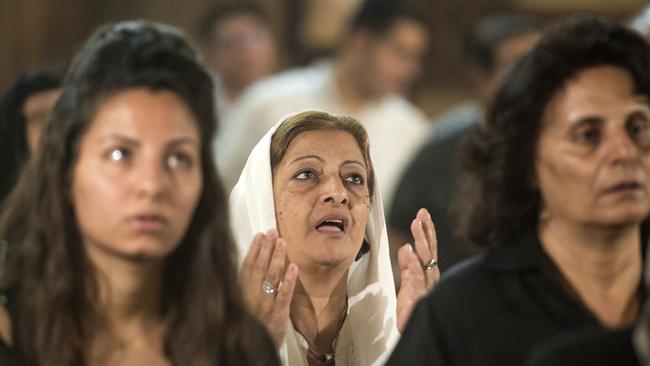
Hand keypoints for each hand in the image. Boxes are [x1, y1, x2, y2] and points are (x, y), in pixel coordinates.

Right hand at [240, 229, 298, 346]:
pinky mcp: (278, 315)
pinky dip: (289, 280)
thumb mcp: (239, 305)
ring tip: (282, 242)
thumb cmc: (247, 326)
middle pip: (260, 267)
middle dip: (267, 248)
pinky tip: (293, 267)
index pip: (247, 266)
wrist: (251, 351)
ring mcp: (266, 305)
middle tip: (273, 233)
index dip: (255, 249)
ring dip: (277, 257)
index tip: (260, 235)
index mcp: (241, 293)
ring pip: (272, 277)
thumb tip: (251, 263)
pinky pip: (284, 295)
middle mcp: (252, 297)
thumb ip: (244, 286)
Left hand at [396, 208, 439, 332]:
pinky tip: (409, 250)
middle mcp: (431, 279)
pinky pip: (417, 278)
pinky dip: (413, 264)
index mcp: (428, 275)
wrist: (412, 334)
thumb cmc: (411, 313)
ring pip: (426, 260)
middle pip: (430, 251)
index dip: (426, 231)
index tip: (422, 214)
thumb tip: (405, 247)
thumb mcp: (408, 286)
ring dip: (421, 240)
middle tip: (421, 212)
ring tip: (416, 223)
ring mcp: (427, 288)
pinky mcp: (419, 299)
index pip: (429, 249)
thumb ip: (408, 267)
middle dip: (426, 230)